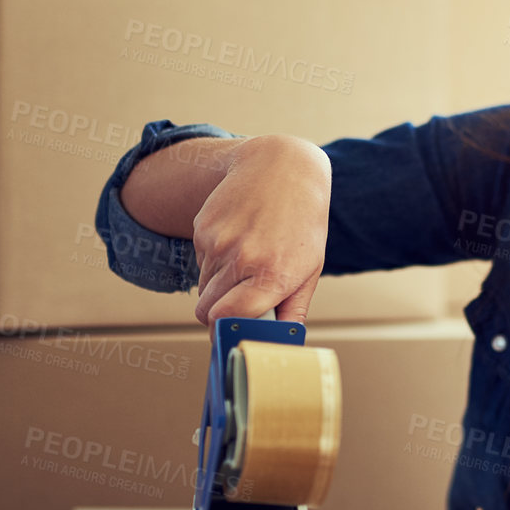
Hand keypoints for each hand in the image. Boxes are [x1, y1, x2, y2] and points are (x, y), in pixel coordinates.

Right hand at [191, 134, 331, 326]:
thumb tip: (281, 341)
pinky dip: (214, 259)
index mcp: (272, 274)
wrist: (282, 168)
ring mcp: (218, 242)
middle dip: (216, 314)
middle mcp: (242, 259)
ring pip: (202, 287)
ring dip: (217, 284)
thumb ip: (293, 309)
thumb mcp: (309, 268)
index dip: (225, 329)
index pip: (230, 317)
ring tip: (246, 260)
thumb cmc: (302, 223)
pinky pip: (200, 261)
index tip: (229, 333)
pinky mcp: (202, 228)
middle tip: (235, 304)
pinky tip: (237, 238)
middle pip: (207, 310)